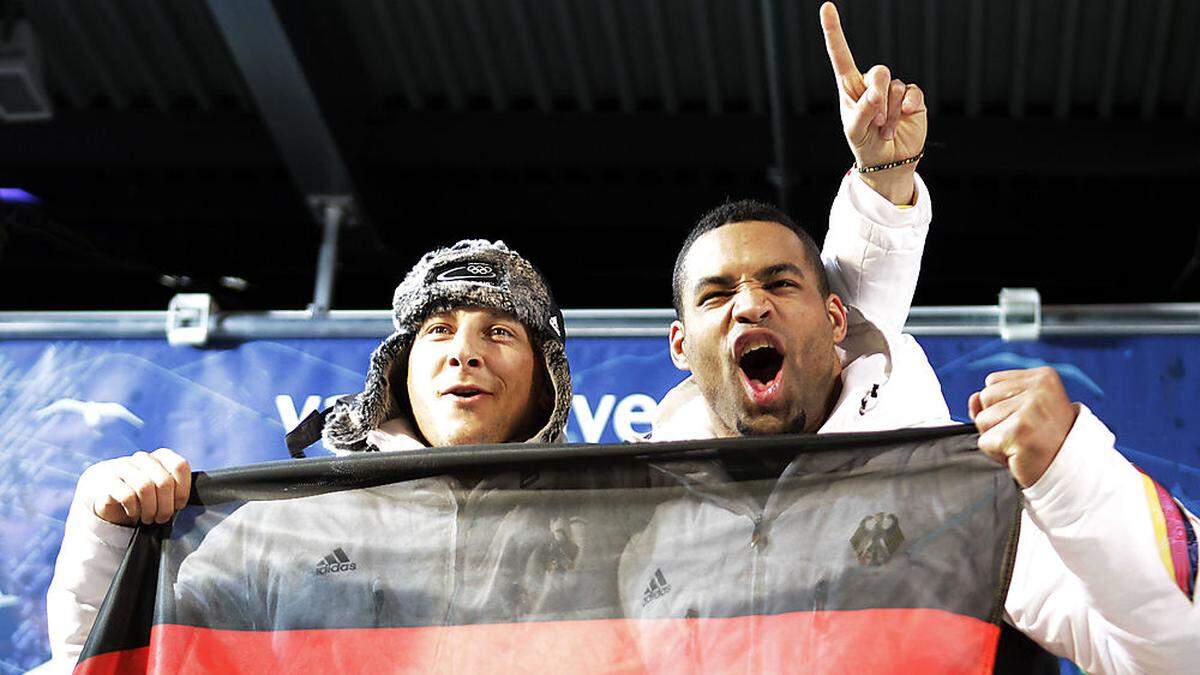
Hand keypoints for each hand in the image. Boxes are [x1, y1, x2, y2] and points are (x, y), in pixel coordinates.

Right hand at [78, 448, 191, 525]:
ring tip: (149, 518)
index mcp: (159, 457)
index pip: (179, 466)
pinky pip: (127, 495)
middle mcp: (142, 458)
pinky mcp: (107, 481)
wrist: (103, 495)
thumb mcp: (159, 490)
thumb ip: (174, 489)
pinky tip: (134, 514)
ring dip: (150, 509)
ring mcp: (122, 467)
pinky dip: (134, 509)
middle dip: (166, 505)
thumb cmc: (139, 496)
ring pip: (146, 487)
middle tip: (162, 518)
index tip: (179, 505)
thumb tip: (185, 502)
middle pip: (164, 481)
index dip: (183, 489)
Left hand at [819, 2, 926, 203]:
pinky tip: (901, 123)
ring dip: (889, 113)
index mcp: (850, 87)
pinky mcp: (912, 98)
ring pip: (896, 87)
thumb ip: (864, 110)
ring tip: (884, 130)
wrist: (887, 161)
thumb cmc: (865, 144)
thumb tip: (878, 94)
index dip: (834, 31)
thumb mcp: (855, 131)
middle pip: (879, 71)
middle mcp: (871, 84)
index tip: (826, 7)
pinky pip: (913, 94)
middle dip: (878, 96)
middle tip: (875, 120)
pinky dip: (906, 110)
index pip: (841, 55)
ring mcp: (893, 90)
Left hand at [969, 367, 1078, 487]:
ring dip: (998, 438)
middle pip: (984, 398)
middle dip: (997, 421)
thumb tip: (973, 398)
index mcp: (1043, 377)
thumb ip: (994, 401)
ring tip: (1024, 443)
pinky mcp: (1020, 431)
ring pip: (982, 420)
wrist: (1070, 472)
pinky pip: (984, 442)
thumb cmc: (1043, 442)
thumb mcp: (1020, 412)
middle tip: (1026, 434)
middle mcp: (1040, 388)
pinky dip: (997, 454)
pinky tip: (1021, 454)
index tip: (1029, 420)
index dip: (1002, 406)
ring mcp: (1031, 409)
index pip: (992, 382)